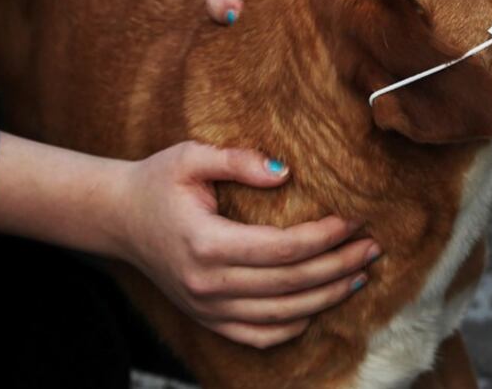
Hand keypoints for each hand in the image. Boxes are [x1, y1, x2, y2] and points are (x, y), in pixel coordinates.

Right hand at [114, 142, 378, 348]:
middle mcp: (207, 285)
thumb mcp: (191, 157)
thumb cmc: (158, 182)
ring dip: (327, 297)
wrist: (117, 218)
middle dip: (339, 266)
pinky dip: (294, 325)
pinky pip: (259, 335)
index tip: (355, 219)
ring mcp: (206, 308)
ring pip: (282, 314)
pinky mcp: (207, 319)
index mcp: (206, 244)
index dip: (325, 237)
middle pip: (290, 285)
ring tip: (360, 273)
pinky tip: (320, 305)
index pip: (283, 249)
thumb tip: (286, 172)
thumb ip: (238, 160)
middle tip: (373, 247)